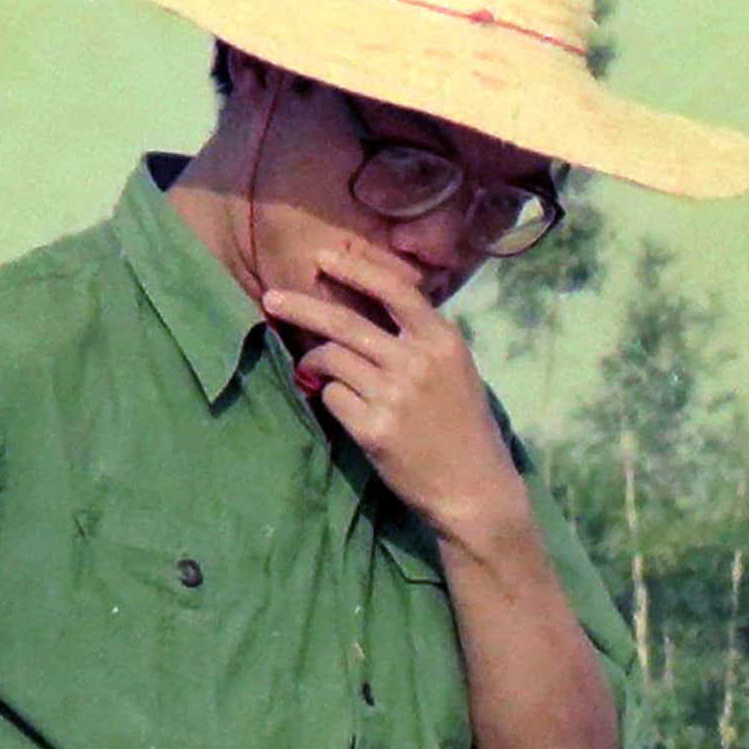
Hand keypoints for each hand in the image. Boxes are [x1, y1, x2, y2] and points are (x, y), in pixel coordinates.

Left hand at [263, 236, 528, 540]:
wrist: (475, 490)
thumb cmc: (465, 428)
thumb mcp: (456, 371)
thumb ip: (419, 337)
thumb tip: (365, 302)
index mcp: (443, 343)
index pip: (394, 290)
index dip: (355, 268)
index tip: (323, 257)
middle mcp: (418, 364)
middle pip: (345, 322)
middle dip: (301, 306)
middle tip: (272, 298)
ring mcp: (395, 397)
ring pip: (331, 358)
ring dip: (314, 360)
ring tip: (313, 368)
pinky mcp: (374, 430)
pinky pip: (332, 397)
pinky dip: (329, 397)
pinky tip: (347, 409)